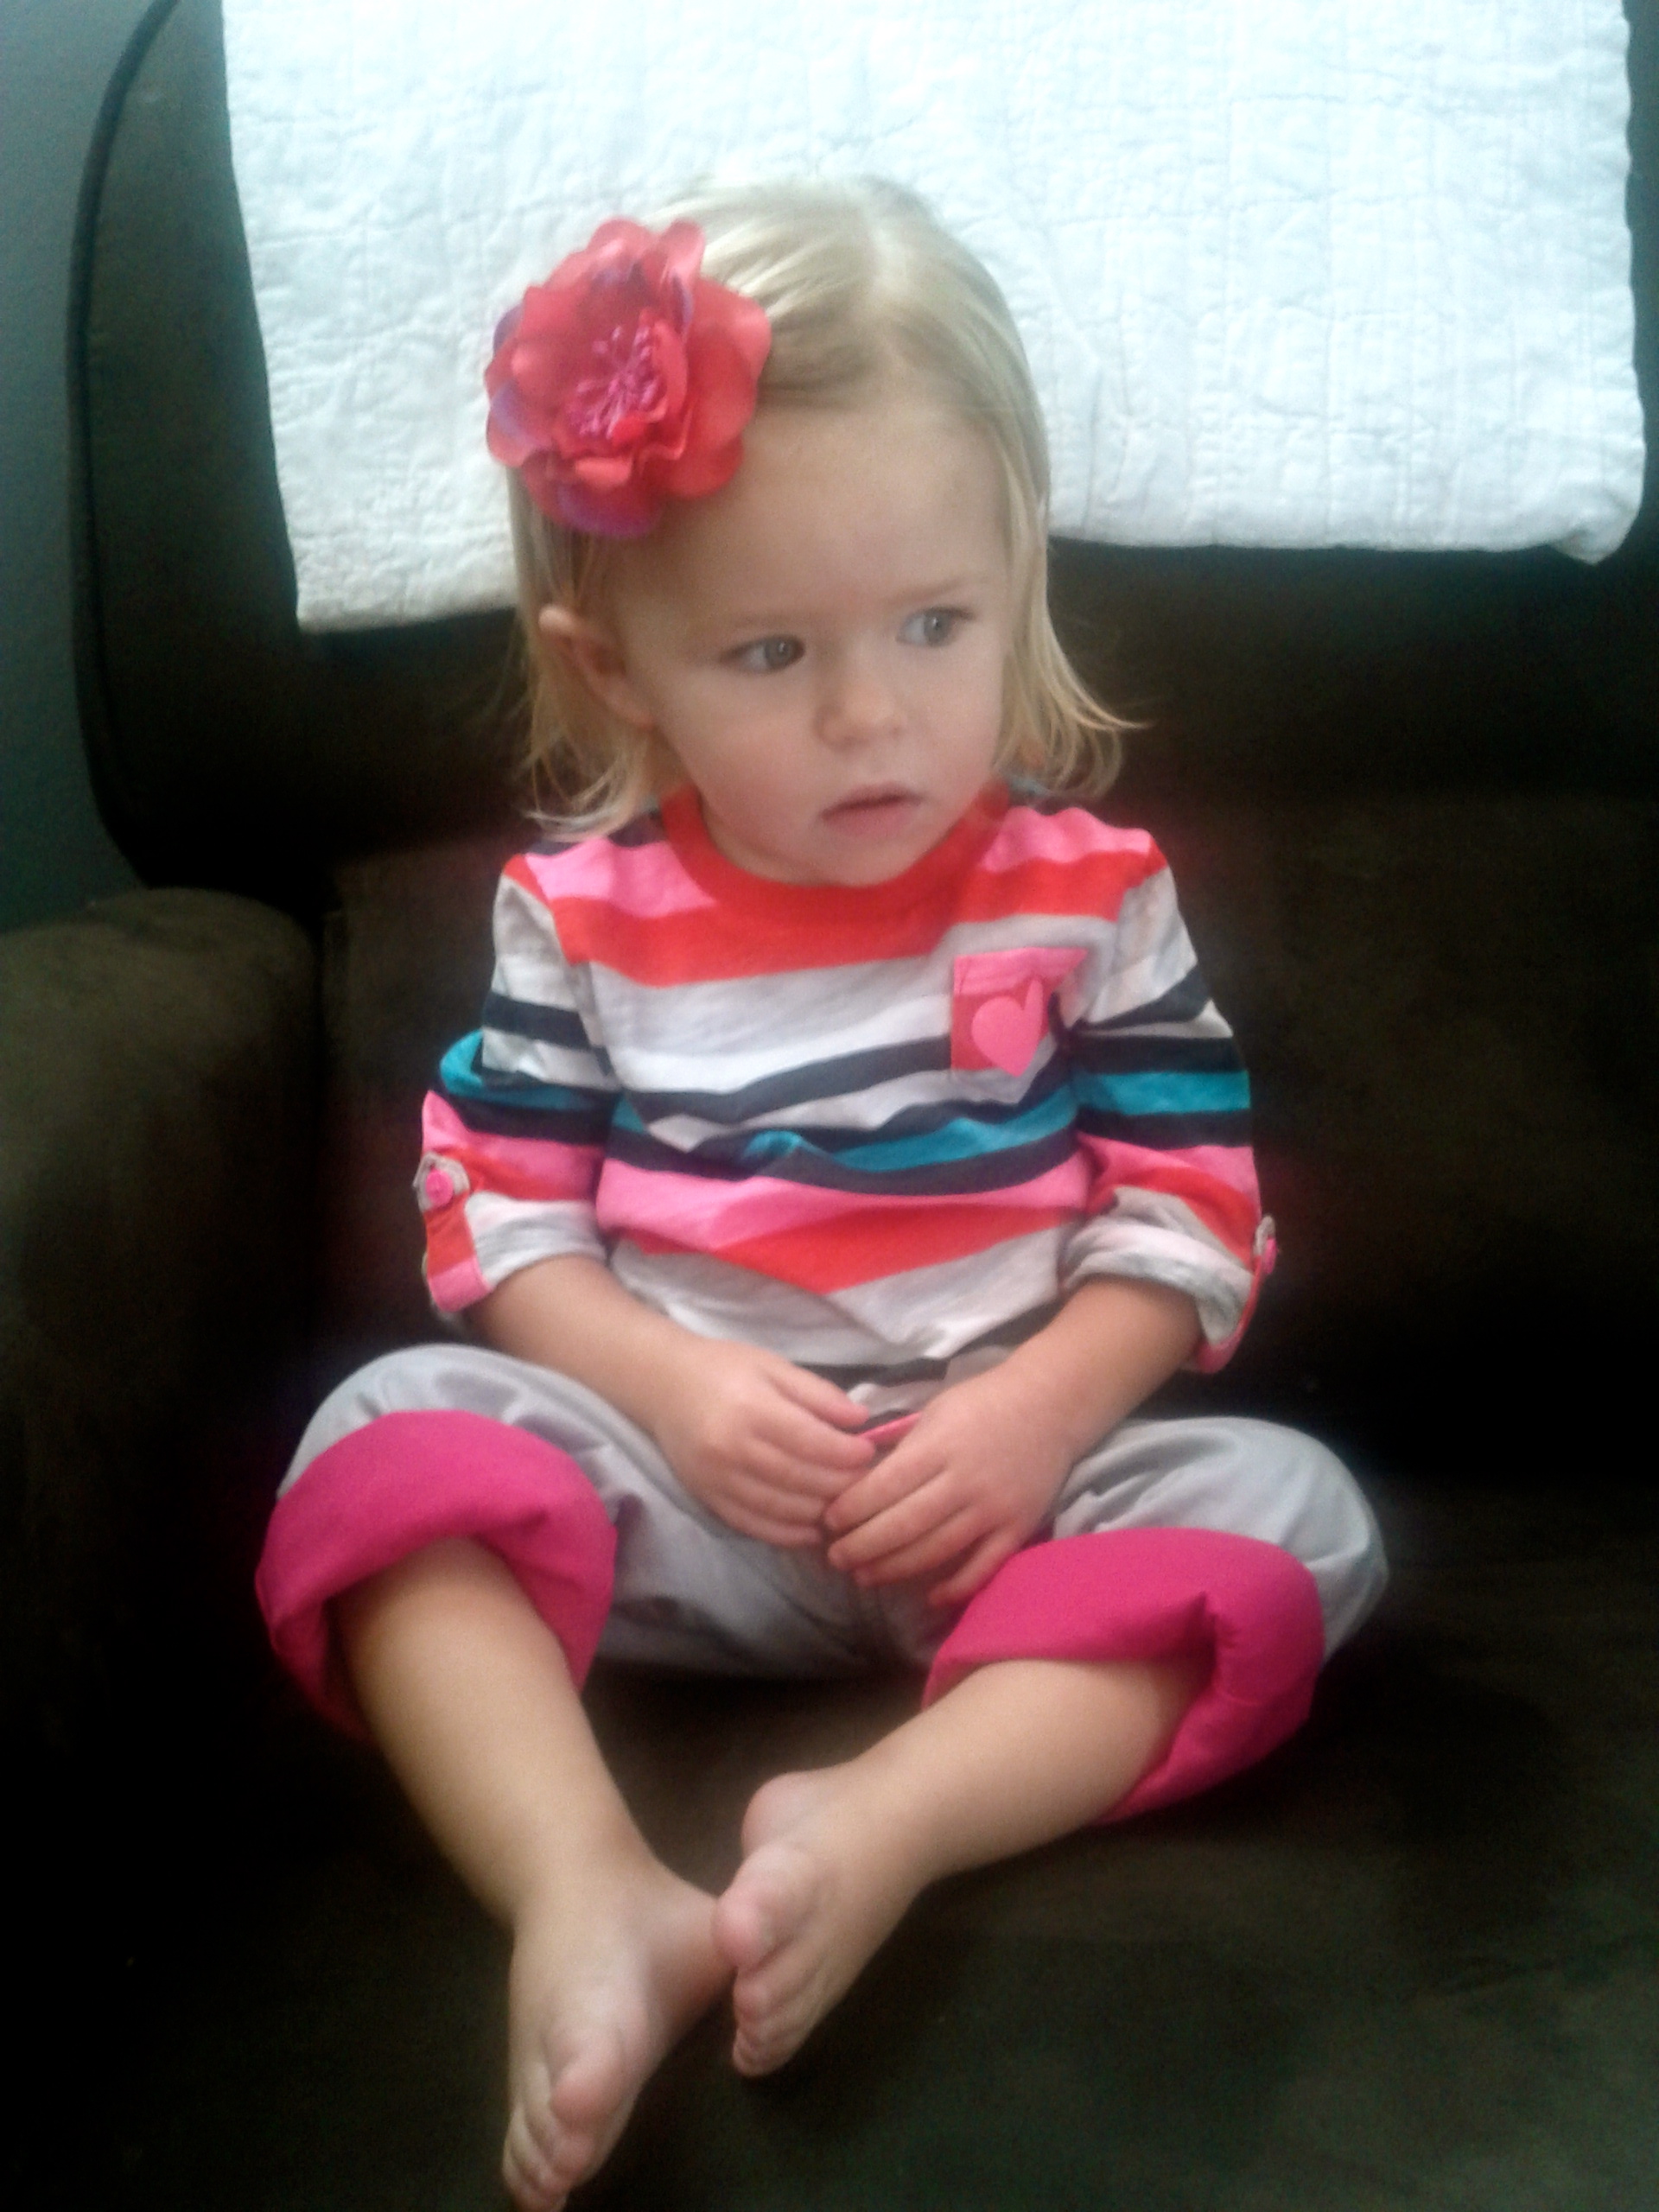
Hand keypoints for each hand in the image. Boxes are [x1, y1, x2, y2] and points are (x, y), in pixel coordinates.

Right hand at [646, 1337, 874, 1546]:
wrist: (661, 1386)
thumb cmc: (722, 1368)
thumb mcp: (772, 1365)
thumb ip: (817, 1393)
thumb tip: (860, 1419)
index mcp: (751, 1409)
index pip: (811, 1442)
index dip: (847, 1453)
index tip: (869, 1452)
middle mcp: (731, 1449)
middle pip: (801, 1479)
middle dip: (841, 1484)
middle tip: (866, 1480)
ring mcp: (717, 1480)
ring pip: (782, 1509)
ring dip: (821, 1511)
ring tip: (845, 1503)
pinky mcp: (708, 1500)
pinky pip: (755, 1526)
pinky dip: (789, 1534)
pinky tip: (813, 1529)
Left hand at [820, 1365, 1073, 1606]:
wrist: (1052, 1403)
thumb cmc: (985, 1401)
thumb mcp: (936, 1409)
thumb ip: (901, 1444)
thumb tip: (856, 1472)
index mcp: (940, 1445)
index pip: (886, 1486)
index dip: (852, 1509)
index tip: (827, 1523)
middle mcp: (965, 1481)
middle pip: (906, 1524)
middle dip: (864, 1546)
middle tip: (836, 1559)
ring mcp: (994, 1508)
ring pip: (937, 1550)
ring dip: (895, 1568)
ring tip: (865, 1577)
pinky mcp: (1018, 1528)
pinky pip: (984, 1566)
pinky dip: (956, 1586)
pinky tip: (929, 1595)